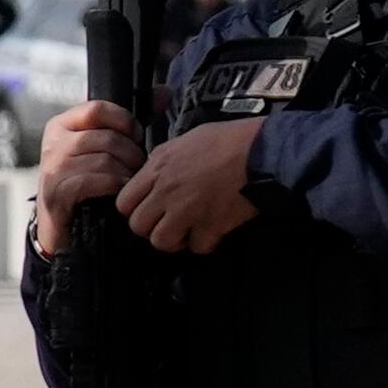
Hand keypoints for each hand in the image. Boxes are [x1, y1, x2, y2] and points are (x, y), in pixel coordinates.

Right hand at [34, 100, 142, 253]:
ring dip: (125, 172)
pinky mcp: (57, 191)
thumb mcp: (102, 148)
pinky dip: (114, 186)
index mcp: (63, 125)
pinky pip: (95, 181)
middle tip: (138, 167)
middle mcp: (54, 142)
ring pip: (103, 159)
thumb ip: (130, 121)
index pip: (97, 108)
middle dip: (131, 153)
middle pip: (106, 137)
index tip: (136, 136)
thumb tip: (164, 92)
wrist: (63, 224)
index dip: (124, 121)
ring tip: (131, 181)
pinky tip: (120, 192)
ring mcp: (53, 167)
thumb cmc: (87, 181)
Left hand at [113, 119, 263, 254]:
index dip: (135, 209)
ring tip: (187, 230)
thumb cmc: (227, 140)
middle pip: (138, 226)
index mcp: (157, 169)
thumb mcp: (184, 141)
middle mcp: (166, 192)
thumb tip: (152, 175)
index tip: (149, 208)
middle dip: (152, 227)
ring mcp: (187, 211)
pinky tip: (212, 231)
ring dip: (174, 239)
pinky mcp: (212, 225)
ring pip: (161, 242)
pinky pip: (197, 247)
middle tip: (168, 222)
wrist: (263, 151)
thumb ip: (162, 162)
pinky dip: (205, 243)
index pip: (124, 202)